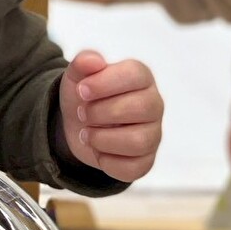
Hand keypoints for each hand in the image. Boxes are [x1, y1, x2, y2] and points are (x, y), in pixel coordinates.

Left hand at [59, 49, 161, 181]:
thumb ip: (83, 63)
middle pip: (140, 108)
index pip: (135, 75)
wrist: (77, 124)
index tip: (81, 91)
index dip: (104, 83)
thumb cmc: (84, 95)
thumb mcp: (77, 75)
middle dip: (101, 112)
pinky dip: (106, 161)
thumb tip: (94, 61)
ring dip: (102, 139)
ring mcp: (152, 134)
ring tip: (86, 133)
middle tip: (82, 114)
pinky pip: (132, 168)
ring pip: (138, 141)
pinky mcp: (145, 161)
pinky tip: (98, 151)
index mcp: (140, 78)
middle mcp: (153, 105)